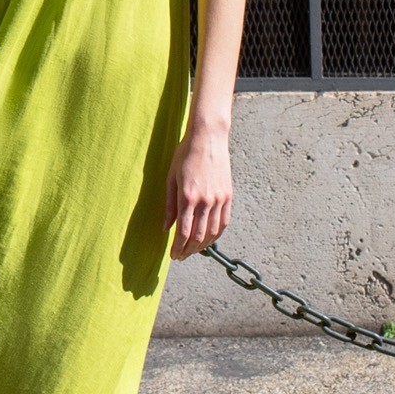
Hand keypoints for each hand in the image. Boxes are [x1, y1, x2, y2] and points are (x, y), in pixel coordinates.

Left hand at [165, 119, 231, 258]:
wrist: (208, 138)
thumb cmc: (185, 155)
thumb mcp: (170, 178)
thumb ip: (169, 205)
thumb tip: (166, 228)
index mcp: (187, 197)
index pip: (184, 233)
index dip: (178, 248)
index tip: (173, 255)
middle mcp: (205, 201)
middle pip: (198, 237)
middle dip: (188, 251)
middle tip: (181, 256)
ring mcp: (219, 199)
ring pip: (213, 233)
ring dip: (203, 246)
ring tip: (193, 250)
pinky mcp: (228, 195)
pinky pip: (224, 222)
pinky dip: (216, 235)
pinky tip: (209, 239)